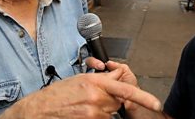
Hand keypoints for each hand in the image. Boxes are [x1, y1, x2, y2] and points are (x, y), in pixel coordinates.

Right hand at [0, 68, 160, 118]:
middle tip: (92, 100)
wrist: (38, 110)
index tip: (156, 103)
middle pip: (117, 103)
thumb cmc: (55, 95)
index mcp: (95, 82)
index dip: (143, 97)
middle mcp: (96, 98)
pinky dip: (96, 118)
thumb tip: (116, 79)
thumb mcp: (79, 80)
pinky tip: (82, 114)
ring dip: (102, 112)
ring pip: (109, 114)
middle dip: (110, 101)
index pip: (125, 89)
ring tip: (83, 107)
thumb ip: (100, 80)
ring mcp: (93, 114)